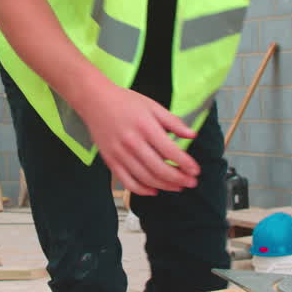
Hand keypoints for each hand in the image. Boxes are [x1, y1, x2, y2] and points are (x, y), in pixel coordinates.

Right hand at [80, 84, 200, 195]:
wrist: (95, 101)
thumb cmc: (125, 102)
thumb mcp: (153, 106)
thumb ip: (173, 122)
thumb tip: (192, 135)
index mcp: (145, 127)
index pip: (170, 151)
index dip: (185, 163)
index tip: (196, 170)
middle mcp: (132, 143)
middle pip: (159, 168)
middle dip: (179, 178)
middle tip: (191, 182)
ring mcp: (120, 154)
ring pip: (146, 178)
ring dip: (165, 186)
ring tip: (178, 186)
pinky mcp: (110, 161)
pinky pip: (128, 182)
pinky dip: (142, 190)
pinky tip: (154, 190)